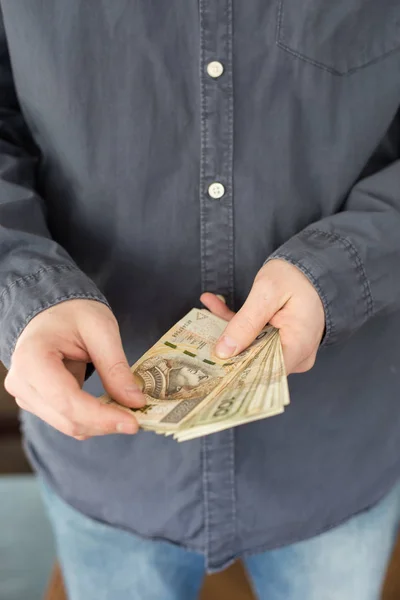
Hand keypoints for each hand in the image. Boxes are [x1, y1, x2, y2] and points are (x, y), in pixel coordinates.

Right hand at [5, 299, 144, 438]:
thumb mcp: (101, 330)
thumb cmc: (73, 312)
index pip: (66, 400)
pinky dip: (92, 419)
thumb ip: (116, 367)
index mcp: (32, 358)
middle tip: (139, 419)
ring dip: (100, 424)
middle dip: (105, 423)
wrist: (52, 310)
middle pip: (67, 419)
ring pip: (68, 425)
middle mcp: (21, 382)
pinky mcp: (36, 403)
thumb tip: (135, 402)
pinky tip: (110, 407)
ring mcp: (25, 395)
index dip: (101, 417)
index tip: (133, 423)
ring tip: (127, 411)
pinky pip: (67, 420)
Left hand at [201, 259, 324, 373]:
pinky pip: (257, 338)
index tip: (208, 365)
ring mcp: (290, 350)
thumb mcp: (267, 293)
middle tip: (197, 335)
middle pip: (255, 363)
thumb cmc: (299, 276)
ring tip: (205, 307)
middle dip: (225, 347)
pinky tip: (214, 303)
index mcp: (297, 347)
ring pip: (252, 349)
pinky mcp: (282, 341)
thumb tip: (223, 352)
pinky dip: (237, 323)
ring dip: (228, 329)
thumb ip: (245, 322)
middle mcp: (297, 356)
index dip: (234, 372)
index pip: (262, 373)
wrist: (318, 264)